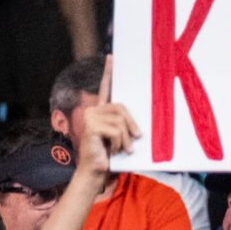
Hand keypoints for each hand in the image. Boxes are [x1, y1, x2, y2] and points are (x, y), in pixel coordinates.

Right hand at [77, 56, 140, 182]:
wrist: (95, 172)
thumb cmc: (110, 156)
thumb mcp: (122, 137)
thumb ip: (126, 124)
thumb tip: (141, 120)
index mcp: (101, 111)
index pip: (105, 88)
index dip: (109, 72)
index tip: (112, 56)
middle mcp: (93, 110)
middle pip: (122, 107)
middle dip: (132, 125)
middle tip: (136, 139)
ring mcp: (89, 116)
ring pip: (121, 120)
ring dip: (126, 138)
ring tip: (122, 148)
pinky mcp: (90, 125)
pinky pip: (116, 129)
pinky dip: (120, 142)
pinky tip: (112, 150)